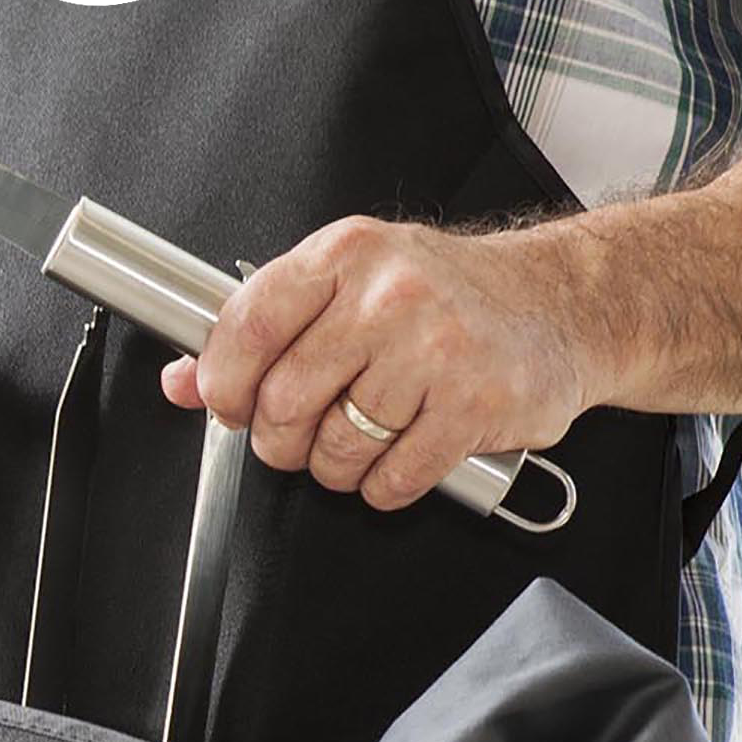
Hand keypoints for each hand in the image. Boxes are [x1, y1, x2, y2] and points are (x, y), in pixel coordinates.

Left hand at [158, 216, 609, 509]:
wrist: (558, 303)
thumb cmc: (446, 294)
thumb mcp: (349, 282)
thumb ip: (265, 326)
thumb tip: (183, 378)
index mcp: (347, 256)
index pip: (249, 326)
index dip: (224, 382)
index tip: (229, 403)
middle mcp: (391, 297)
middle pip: (285, 401)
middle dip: (279, 438)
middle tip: (297, 435)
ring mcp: (437, 352)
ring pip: (336, 449)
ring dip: (335, 467)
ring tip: (359, 441)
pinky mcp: (476, 407)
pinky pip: (392, 479)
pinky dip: (383, 485)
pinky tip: (400, 456)